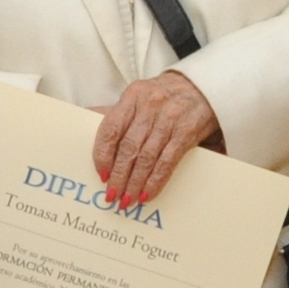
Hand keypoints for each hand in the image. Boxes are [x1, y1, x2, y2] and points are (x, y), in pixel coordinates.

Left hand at [91, 70, 221, 205]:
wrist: (204, 88)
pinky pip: (168, 161)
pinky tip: (148, 194)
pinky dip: (156, 180)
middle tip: (111, 195)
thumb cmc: (164, 96)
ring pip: (147, 157)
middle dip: (118, 175)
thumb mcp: (139, 97)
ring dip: (135, 183)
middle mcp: (150, 105)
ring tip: (127, 200)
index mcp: (133, 96)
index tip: (100, 174)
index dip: (103, 154)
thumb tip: (85, 119)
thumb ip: (117, 114)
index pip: (111, 128)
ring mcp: (170, 119)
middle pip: (129, 147)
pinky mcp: (186, 132)